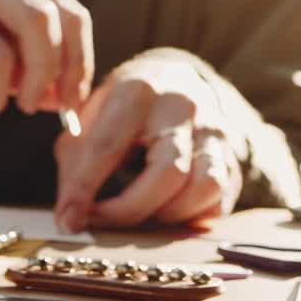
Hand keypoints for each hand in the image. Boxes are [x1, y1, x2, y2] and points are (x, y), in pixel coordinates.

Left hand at [53, 57, 241, 231]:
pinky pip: (219, 200)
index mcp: (137, 92)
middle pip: (168, 172)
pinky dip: (191, 217)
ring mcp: (214, 133)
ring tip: (141, 214)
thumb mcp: (88, 121)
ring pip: (205, 187)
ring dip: (168, 214)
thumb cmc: (121, 107)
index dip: (84, 189)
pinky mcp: (231, 158)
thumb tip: (69, 219)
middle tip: (103, 220)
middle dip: (130, 209)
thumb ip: (75, 166)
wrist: (174, 80)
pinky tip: (165, 212)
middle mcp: (183, 108)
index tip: (69, 220)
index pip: (108, 146)